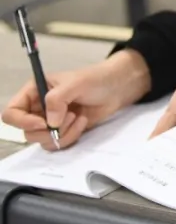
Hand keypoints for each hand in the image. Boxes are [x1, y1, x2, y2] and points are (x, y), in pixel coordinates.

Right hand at [1, 49, 150, 150]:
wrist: (116, 88)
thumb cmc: (95, 79)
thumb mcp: (75, 83)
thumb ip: (57, 99)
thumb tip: (49, 122)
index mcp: (34, 91)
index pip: (12, 112)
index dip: (22, 121)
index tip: (42, 123)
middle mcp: (38, 108)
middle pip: (26, 132)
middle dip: (48, 130)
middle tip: (69, 117)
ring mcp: (50, 122)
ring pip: (42, 140)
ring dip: (62, 133)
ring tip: (78, 117)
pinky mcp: (63, 131)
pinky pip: (58, 144)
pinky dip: (70, 137)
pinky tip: (82, 122)